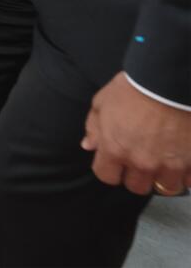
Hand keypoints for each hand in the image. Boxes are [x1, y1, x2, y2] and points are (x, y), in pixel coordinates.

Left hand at [82, 71, 190, 195]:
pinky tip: (184, 159)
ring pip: (166, 187)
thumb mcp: (103, 101)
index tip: (116, 162)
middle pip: (137, 187)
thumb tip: (89, 145)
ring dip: (164, 176)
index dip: (110, 169)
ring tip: (165, 160)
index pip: (106, 176)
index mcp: (115, 149)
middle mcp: (141, 162)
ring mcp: (169, 165)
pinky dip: (187, 173)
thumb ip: (94, 127)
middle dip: (137, 175)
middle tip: (143, 160)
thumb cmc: (133, 88)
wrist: (169, 82)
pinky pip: (189, 181)